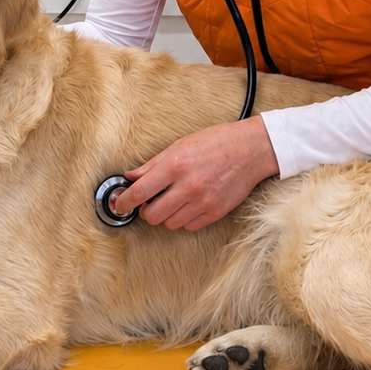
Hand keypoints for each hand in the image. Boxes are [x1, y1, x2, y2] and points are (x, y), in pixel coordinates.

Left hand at [114, 117, 279, 231]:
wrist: (250, 149)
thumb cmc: (216, 143)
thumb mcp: (180, 145)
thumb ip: (152, 165)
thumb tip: (130, 177)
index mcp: (175, 165)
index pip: (140, 192)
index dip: (124, 203)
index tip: (119, 205)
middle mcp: (187, 186)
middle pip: (152, 215)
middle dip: (147, 211)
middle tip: (151, 201)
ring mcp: (202, 201)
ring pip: (170, 224)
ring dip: (167, 215)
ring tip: (175, 199)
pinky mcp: (215, 212)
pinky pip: (189, 226)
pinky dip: (185, 219)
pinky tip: (190, 204)